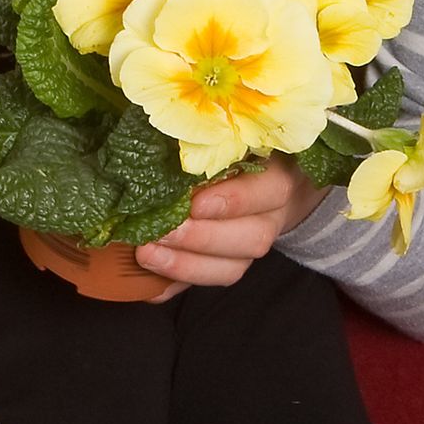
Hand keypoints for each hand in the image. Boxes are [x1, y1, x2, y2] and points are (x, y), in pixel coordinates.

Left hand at [136, 155, 328, 298]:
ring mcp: (249, 244)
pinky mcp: (227, 264)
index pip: (269, 192)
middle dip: (201, 239)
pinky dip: (175, 287)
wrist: (266, 179)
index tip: (195, 204)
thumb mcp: (234, 137)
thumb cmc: (239, 148)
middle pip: (251, 238)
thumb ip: (208, 141)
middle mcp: (269, 216)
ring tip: (147, 254)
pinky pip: (205, 283)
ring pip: (232, 268)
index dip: (233, 201)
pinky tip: (147, 288)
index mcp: (276, 176)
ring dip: (186, 266)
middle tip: (161, 231)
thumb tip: (155, 135)